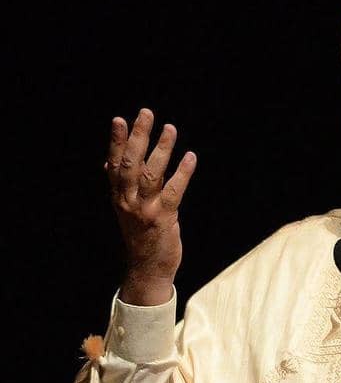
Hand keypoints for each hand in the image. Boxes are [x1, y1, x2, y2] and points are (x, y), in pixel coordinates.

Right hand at [106, 108, 196, 305]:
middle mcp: (128, 201)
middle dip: (138, 136)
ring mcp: (145, 210)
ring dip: (161, 149)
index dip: (115, 141)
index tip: (119, 119)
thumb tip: (108, 163)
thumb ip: (120, 185)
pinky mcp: (163, 219)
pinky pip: (174, 191)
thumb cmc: (140, 235)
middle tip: (146, 113)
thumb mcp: (125, 209)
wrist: (147, 269)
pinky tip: (190, 157)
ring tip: (170, 128)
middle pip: (130, 163)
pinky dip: (183, 173)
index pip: (114, 163)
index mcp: (118, 196)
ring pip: (151, 174)